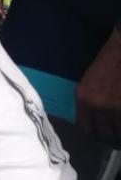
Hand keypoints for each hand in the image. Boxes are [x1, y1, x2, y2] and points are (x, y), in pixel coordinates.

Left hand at [75, 29, 120, 146]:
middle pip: (104, 133)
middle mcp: (97, 105)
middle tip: (114, 132)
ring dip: (120, 131)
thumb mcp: (90, 82)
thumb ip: (89, 102)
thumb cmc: (108, 63)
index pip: (85, 127)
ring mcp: (115, 107)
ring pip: (118, 132)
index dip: (94, 132)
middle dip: (111, 135)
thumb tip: (93, 121)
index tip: (101, 133)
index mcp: (83, 98)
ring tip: (117, 124)